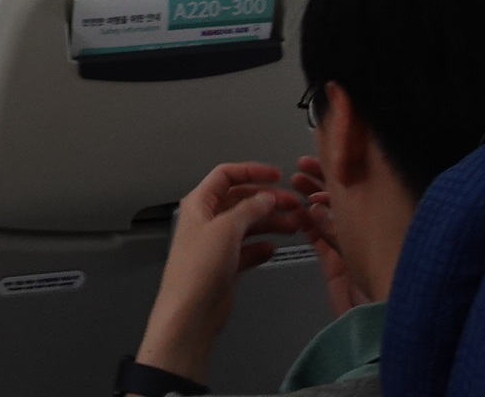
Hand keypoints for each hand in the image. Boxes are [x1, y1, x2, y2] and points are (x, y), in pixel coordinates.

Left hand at [133, 163, 309, 382]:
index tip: (276, 175)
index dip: (251, 171)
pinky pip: (247, 249)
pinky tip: (271, 248)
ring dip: (269, 222)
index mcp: (199, 204)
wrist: (191, 312)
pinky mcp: (224, 265)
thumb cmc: (198, 269)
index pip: (226, 175)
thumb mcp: (227, 229)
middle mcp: (206, 220)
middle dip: (267, 200)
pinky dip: (260, 247)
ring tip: (292, 225)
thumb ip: (249, 208)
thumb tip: (265, 196)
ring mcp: (215, 243)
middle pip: (240, 200)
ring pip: (247, 224)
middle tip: (292, 204)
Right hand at [292, 156, 367, 313]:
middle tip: (301, 166)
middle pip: (342, 192)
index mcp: (384, 205)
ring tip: (294, 185)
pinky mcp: (340, 261)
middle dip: (320, 177)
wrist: (377, 313)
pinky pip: (321, 235)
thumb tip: (326, 171)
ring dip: (309, 196)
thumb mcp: (357, 217)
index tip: (321, 148)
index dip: (339, 160)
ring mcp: (356, 241)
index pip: (361, 174)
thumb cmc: (382, 265)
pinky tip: (296, 212)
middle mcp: (372, 221)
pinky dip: (307, 222)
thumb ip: (336, 194)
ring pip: (329, 211)